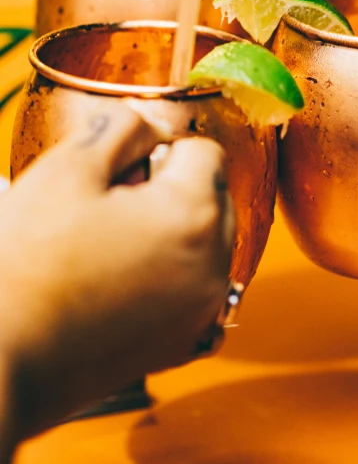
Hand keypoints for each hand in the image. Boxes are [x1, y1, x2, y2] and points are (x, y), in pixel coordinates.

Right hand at [0, 103, 233, 442]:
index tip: (124, 167)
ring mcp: (202, 310)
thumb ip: (124, 128)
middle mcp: (215, 264)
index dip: (162, 148)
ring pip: (210, 244)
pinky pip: (201, 294)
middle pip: (215, 195)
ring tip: (116, 244)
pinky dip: (179, 279)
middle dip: (176, 187)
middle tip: (116, 203)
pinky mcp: (184, 345)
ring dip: (177, 231)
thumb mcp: (70, 169)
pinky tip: (131, 282)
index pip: (205, 150)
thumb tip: (153, 122)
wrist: (5, 357)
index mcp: (194, 213)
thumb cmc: (31, 263)